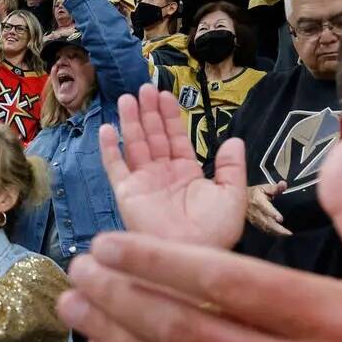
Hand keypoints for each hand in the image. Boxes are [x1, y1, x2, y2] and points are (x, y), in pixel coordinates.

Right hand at [101, 85, 247, 248]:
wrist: (192, 253)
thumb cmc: (215, 229)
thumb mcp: (233, 194)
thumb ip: (232, 166)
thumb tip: (234, 140)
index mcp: (187, 174)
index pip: (176, 138)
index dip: (170, 116)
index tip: (166, 94)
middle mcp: (163, 175)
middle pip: (153, 136)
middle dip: (149, 112)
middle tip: (145, 88)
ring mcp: (143, 183)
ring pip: (134, 145)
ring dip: (130, 122)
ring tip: (127, 98)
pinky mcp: (126, 193)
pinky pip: (115, 167)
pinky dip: (110, 149)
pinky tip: (107, 129)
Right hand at [247, 182, 291, 235]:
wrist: (239, 200)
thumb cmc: (253, 193)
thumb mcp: (263, 187)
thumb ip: (275, 188)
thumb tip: (284, 184)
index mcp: (258, 201)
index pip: (265, 208)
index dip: (272, 213)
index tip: (280, 219)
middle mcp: (256, 212)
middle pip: (266, 222)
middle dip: (278, 228)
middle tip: (288, 233)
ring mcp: (255, 219)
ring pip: (265, 228)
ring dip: (276, 232)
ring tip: (286, 235)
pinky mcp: (255, 224)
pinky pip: (264, 230)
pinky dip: (272, 233)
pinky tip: (279, 235)